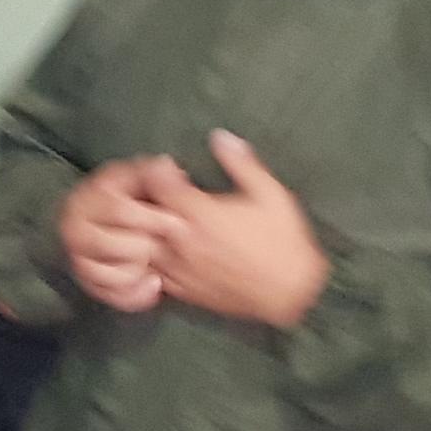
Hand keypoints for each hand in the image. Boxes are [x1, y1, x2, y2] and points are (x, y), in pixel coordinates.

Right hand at [58, 160, 180, 312]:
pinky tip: (153, 284)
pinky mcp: (88, 282)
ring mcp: (79, 258)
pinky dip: (136, 294)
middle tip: (165, 242)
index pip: (118, 211)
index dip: (151, 219)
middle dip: (145, 246)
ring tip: (153, 261)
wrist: (112, 222)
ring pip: (111, 274)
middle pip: (113, 246)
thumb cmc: (131, 196)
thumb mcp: (141, 178)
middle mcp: (75, 229)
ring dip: (139, 269)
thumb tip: (166, 165)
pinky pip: (112, 296)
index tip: (178, 224)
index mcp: (88, 198)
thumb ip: (154, 172)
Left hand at [132, 133, 331, 329]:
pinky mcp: (181, 290)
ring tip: (153, 219)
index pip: (158, 184)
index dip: (157, 170)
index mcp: (200, 214)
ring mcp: (178, 268)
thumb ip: (242, 163)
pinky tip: (161, 248)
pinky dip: (149, 258)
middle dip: (142, 197)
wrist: (290, 293)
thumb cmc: (284, 241)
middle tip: (151, 189)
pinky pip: (150, 271)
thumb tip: (220, 136)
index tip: (165, 166)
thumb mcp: (271, 193)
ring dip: (141, 229)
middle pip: (140, 215)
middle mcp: (181, 242)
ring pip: (140, 246)